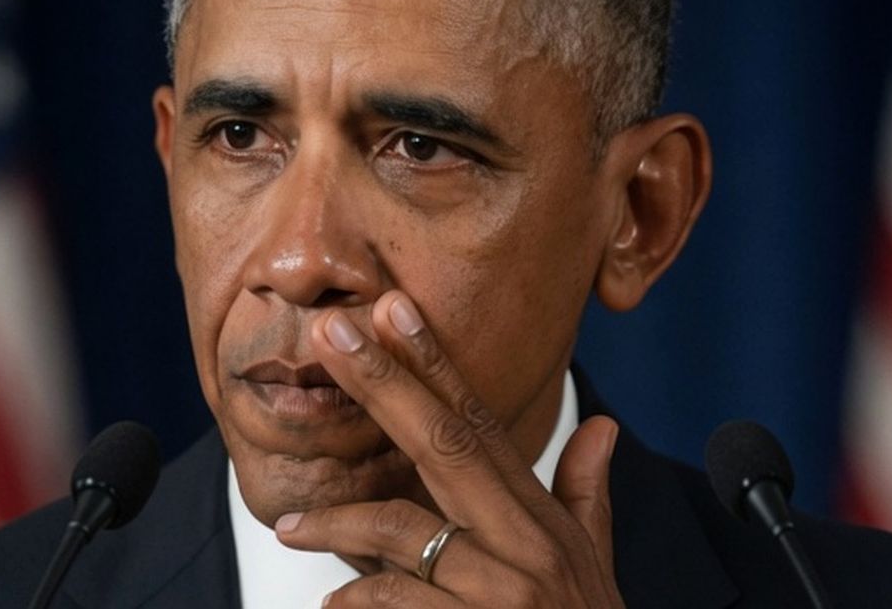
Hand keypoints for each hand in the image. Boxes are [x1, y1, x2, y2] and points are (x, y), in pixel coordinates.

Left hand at [273, 290, 625, 607]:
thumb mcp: (593, 569)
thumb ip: (587, 497)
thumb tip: (601, 426)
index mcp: (542, 520)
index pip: (481, 425)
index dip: (436, 363)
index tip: (394, 311)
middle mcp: (528, 545)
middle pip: (445, 444)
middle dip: (384, 383)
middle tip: (332, 334)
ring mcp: (505, 592)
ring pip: (405, 530)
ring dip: (338, 524)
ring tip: (290, 530)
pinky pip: (400, 601)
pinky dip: (360, 600)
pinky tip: (334, 607)